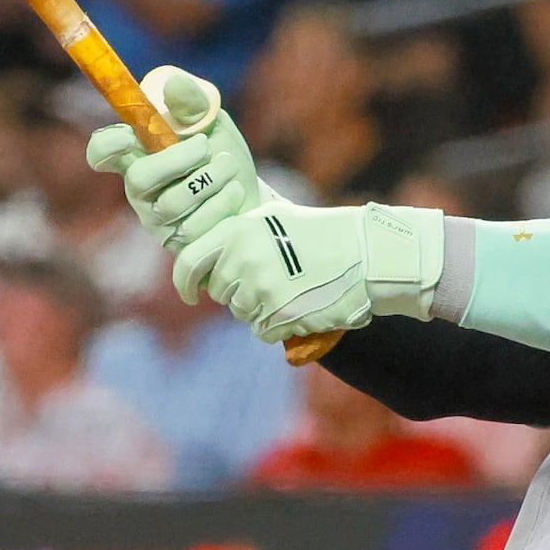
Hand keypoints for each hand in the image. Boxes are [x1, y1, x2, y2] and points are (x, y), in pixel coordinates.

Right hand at [90, 67, 265, 251]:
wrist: (252, 196)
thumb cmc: (221, 154)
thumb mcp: (211, 119)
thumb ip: (192, 101)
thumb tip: (172, 84)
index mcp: (137, 154)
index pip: (101, 152)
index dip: (106, 145)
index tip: (129, 135)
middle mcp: (139, 189)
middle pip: (138, 179)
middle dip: (176, 160)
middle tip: (204, 145)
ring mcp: (157, 219)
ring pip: (172, 203)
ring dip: (209, 178)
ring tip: (228, 166)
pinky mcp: (179, 243)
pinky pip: (195, 225)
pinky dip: (222, 201)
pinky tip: (234, 191)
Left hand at [176, 198, 443, 342]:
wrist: (365, 253)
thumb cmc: (321, 234)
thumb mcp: (274, 218)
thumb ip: (237, 235)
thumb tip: (204, 260)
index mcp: (237, 231)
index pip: (188, 263)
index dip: (183, 283)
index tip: (190, 295)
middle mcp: (243, 258)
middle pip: (220, 293)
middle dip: (238, 292)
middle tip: (270, 281)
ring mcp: (261, 288)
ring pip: (242, 313)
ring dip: (262, 309)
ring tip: (292, 289)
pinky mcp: (280, 314)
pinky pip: (263, 331)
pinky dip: (279, 325)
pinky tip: (300, 304)